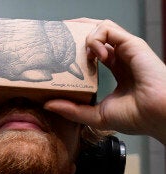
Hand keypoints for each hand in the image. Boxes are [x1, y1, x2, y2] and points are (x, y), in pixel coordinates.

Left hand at [44, 18, 165, 143]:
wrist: (157, 114)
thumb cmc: (138, 116)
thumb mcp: (96, 115)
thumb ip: (73, 110)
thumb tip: (48, 105)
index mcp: (117, 70)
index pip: (93, 52)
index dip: (75, 49)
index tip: (57, 54)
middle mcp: (122, 56)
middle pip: (95, 35)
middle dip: (74, 33)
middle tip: (56, 40)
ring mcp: (126, 49)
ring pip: (100, 28)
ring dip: (82, 34)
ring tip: (75, 52)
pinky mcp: (131, 44)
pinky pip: (107, 29)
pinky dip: (94, 39)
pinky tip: (95, 57)